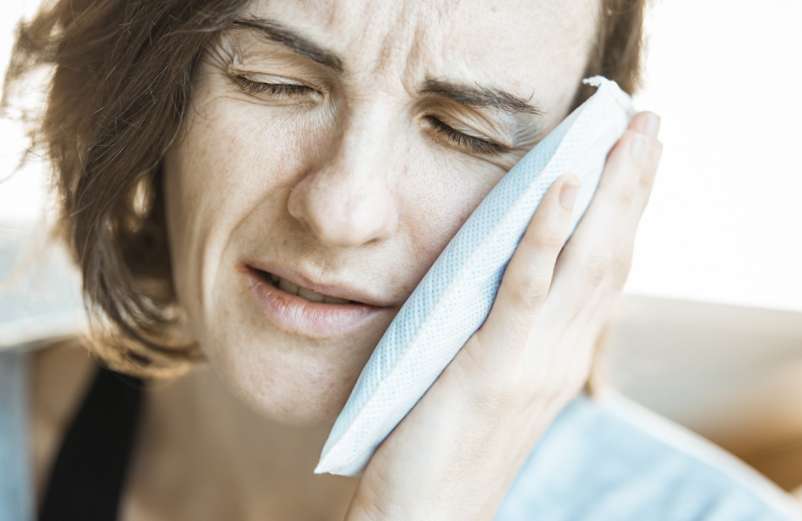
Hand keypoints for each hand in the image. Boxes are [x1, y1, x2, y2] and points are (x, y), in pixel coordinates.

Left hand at [344, 111, 662, 520]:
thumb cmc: (442, 452)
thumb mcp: (486, 384)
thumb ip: (504, 335)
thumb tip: (503, 286)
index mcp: (558, 357)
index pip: (604, 272)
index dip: (623, 213)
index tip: (634, 159)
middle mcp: (560, 356)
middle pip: (611, 254)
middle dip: (633, 184)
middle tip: (648, 121)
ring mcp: (533, 362)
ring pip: (585, 261)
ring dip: (610, 191)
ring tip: (628, 132)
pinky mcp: (491, 368)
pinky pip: (526, 289)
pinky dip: (548, 234)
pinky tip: (563, 184)